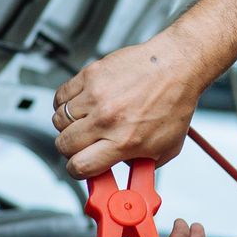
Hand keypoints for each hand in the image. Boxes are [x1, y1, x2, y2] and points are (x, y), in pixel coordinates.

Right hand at [51, 34, 213, 177]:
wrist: (177, 66)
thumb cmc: (174, 102)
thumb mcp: (166, 148)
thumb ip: (140, 165)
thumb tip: (120, 171)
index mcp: (124, 141)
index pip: (80, 166)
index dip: (77, 170)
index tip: (80, 166)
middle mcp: (107, 119)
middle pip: (64, 144)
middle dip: (70, 149)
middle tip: (83, 144)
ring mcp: (96, 95)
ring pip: (58, 120)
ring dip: (68, 125)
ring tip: (85, 121)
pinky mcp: (90, 75)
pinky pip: (61, 95)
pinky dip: (65, 103)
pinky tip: (81, 104)